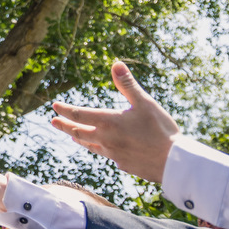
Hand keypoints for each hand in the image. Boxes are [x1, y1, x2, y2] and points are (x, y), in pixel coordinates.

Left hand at [51, 60, 179, 182]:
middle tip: (54, 122)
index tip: (54, 106)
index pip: (78, 115)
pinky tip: (101, 149)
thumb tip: (116, 63)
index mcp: (109, 122)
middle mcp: (106, 140)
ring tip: (72, 135)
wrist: (175, 163)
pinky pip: (105, 155)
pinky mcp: (123, 164)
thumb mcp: (145, 102)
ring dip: (79, 138)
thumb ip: (128, 84)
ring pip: (90, 145)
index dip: (64, 110)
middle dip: (64, 126)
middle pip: (78, 132)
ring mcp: (113, 155)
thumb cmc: (161, 130)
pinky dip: (98, 149)